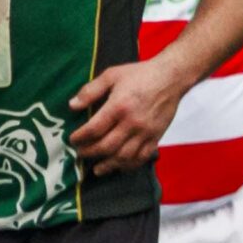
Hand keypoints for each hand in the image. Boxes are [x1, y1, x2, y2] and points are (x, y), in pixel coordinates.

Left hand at [70, 58, 185, 173]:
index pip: (94, 129)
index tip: (72, 140)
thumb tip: (72, 105)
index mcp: (119, 106)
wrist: (171, 78)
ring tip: (97, 168)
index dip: (80, 138)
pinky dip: (129, 165)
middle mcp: (132, 123)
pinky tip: (120, 167)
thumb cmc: (140, 74)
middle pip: (107, 146)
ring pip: (124, 156)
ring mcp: (145, 133)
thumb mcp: (112, 75)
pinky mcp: (156, 137)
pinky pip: (142, 158)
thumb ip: (91, 90)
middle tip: (80, 153)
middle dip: (90, 153)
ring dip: (108, 165)